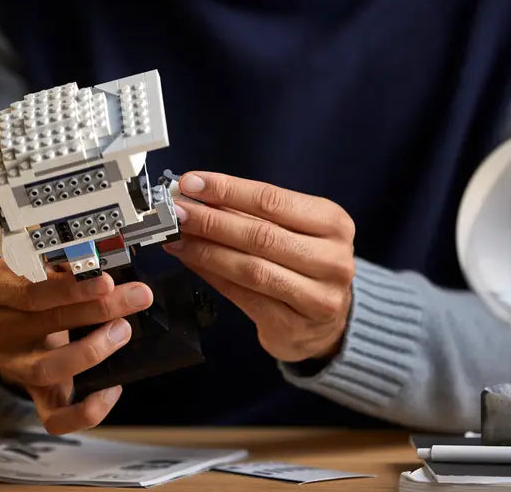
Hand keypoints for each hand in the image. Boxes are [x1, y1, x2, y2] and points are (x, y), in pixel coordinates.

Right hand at [0, 259, 152, 433]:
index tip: (107, 281)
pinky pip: (54, 418)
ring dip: (92, 350)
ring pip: (47, 369)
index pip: (31, 290)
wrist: (12, 318)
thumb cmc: (33, 284)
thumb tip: (109, 265)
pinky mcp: (32, 394)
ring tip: (123, 331)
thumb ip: (65, 265)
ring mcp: (13, 365)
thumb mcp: (39, 263)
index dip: (71, 288)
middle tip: (135, 298)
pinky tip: (112, 388)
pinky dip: (87, 410)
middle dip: (98, 309)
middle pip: (46, 322)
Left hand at [164, 171, 355, 362]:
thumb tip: (195, 197)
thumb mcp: (291, 229)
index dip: (227, 190)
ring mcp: (316, 298)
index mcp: (334, 224)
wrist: (329, 321)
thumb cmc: (305, 262)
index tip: (191, 183)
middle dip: (210, 221)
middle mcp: (332, 260)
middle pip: (260, 235)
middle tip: (176, 212)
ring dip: (205, 250)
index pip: (272, 200)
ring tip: (176, 237)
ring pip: (250, 269)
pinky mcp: (292, 326)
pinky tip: (191, 261)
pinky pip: (242, 296)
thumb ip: (249, 214)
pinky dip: (211, 275)